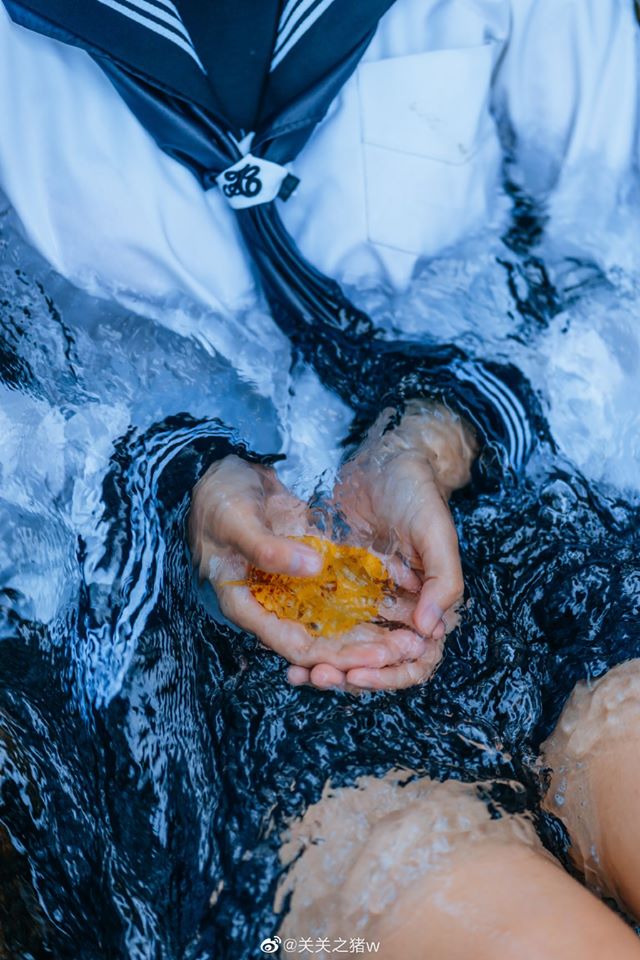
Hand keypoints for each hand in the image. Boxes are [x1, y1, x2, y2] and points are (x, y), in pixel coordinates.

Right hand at [189, 455, 430, 672]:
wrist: (222, 470)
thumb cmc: (218, 500)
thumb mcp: (237, 522)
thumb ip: (269, 549)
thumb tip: (311, 570)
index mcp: (247, 605)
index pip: (294, 645)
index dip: (334, 656)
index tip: (371, 657)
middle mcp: (273, 603)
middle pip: (322, 640)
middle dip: (362, 650)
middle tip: (403, 650)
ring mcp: (292, 585)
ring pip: (335, 619)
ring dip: (369, 630)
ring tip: (408, 635)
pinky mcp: (308, 564)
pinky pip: (339, 588)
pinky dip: (364, 597)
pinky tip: (398, 600)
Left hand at [288, 403, 477, 691]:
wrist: (386, 459)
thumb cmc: (419, 494)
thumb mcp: (437, 533)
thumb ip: (443, 580)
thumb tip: (428, 629)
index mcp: (431, 607)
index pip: (417, 661)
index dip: (390, 676)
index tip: (360, 674)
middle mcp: (399, 611)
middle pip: (377, 662)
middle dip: (348, 675)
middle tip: (318, 677)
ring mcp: (368, 601)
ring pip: (348, 648)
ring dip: (325, 666)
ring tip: (296, 673)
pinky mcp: (340, 587)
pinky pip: (325, 621)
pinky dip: (309, 637)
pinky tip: (284, 646)